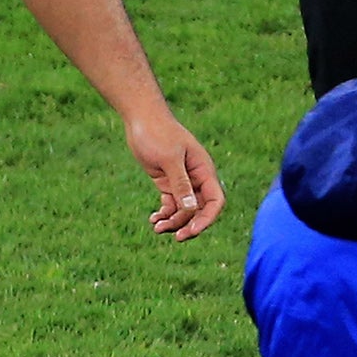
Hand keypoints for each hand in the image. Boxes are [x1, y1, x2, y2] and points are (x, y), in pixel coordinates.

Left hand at [126, 109, 225, 240]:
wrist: (142, 118)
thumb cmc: (158, 133)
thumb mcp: (169, 159)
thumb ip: (181, 184)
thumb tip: (192, 210)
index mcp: (203, 170)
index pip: (215, 201)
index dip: (207, 219)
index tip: (191, 231)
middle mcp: (196, 178)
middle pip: (200, 210)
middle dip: (189, 225)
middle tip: (175, 238)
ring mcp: (182, 180)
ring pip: (184, 210)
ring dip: (173, 222)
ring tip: (156, 227)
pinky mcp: (167, 181)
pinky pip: (171, 204)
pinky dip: (164, 214)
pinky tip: (153, 219)